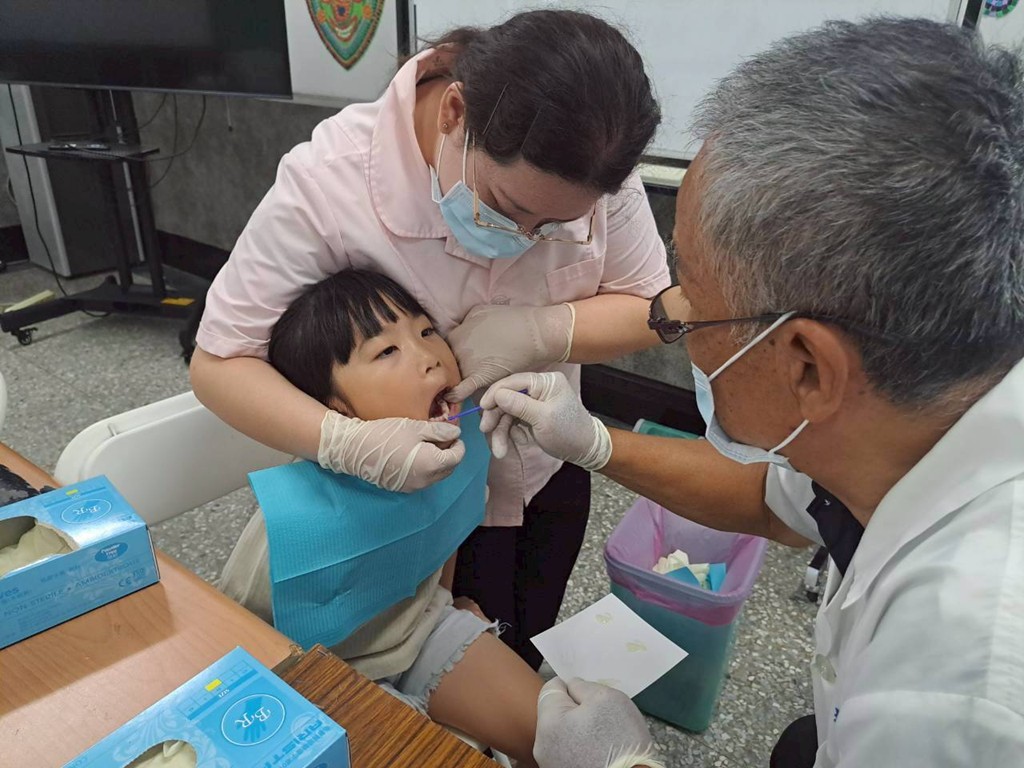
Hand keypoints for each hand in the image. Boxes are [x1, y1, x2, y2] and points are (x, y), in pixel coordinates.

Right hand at [318, 411, 464, 491]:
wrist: (356, 450)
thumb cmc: (386, 435)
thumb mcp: (416, 427)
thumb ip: (439, 431)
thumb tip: (456, 433)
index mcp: (432, 464)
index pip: (456, 457)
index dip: (458, 445)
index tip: (453, 434)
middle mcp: (425, 480)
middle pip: (448, 469)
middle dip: (449, 454)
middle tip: (442, 438)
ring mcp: (413, 486)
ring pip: (436, 475)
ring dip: (438, 462)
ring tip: (427, 445)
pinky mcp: (402, 488)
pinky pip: (422, 479)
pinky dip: (425, 468)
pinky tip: (414, 454)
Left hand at [445, 303, 573, 402]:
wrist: (533, 333)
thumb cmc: (511, 319)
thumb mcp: (480, 311)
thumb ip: (464, 323)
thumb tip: (460, 333)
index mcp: (457, 334)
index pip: (442, 349)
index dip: (445, 355)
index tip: (450, 359)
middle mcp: (458, 349)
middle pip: (445, 363)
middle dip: (448, 368)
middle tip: (453, 373)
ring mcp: (468, 364)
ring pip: (452, 377)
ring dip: (452, 381)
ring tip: (451, 386)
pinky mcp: (480, 377)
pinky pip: (461, 390)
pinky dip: (455, 395)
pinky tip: (451, 398)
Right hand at [479, 372, 610, 470]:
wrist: (584, 450)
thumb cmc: (569, 433)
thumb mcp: (543, 419)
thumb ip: (519, 405)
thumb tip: (497, 394)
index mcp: (546, 382)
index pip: (514, 381)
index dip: (496, 393)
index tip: (483, 407)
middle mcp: (539, 388)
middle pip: (508, 397)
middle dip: (497, 417)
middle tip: (486, 430)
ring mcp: (535, 402)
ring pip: (508, 412)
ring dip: (501, 431)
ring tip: (499, 450)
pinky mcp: (532, 415)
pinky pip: (514, 421)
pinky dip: (510, 434)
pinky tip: (513, 444)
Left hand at [533, 678, 659, 767]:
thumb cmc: (621, 742)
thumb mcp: (607, 698)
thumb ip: (584, 686)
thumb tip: (573, 686)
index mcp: (549, 721)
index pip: (552, 688)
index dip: (572, 685)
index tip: (589, 693)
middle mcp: (542, 745)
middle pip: (556, 712)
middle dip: (576, 709)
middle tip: (601, 716)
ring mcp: (552, 762)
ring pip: (563, 732)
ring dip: (579, 729)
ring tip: (603, 736)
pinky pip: (569, 750)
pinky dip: (582, 747)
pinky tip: (600, 751)